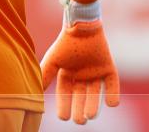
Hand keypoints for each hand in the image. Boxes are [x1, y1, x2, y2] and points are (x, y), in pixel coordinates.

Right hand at [40, 0, 119, 124]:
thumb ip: (45, 75)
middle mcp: (82, 75)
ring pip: (95, 93)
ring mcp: (95, 72)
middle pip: (81, 96)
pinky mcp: (108, 68)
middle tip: (80, 121)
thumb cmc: (65, 43)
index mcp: (68, 73)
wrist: (81, 26)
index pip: (65, 93)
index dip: (64, 105)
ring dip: (93, 105)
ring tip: (90, 115)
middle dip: (80, 109)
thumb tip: (35, 92)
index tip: (63, 118)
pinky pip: (112, 83)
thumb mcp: (53, 60)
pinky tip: (111, 104)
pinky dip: (113, 94)